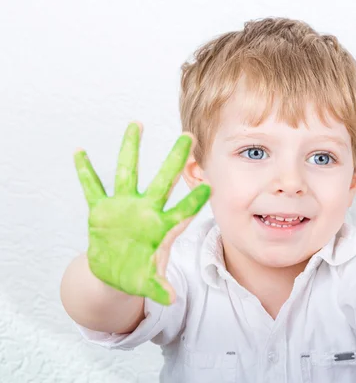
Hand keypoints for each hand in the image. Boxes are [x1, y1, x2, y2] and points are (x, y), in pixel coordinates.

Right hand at [74, 122, 209, 304]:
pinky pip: (92, 187)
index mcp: (162, 228)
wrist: (114, 273)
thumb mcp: (147, 283)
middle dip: (175, 159)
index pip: (182, 211)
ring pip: (128, 172)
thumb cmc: (137, 276)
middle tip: (188, 136)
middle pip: (163, 180)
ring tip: (137, 124)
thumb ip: (158, 287)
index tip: (208, 184)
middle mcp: (146, 211)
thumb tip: (170, 299)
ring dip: (131, 149)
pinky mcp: (101, 209)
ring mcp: (123, 206)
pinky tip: (79, 152)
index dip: (194, 200)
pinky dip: (84, 172)